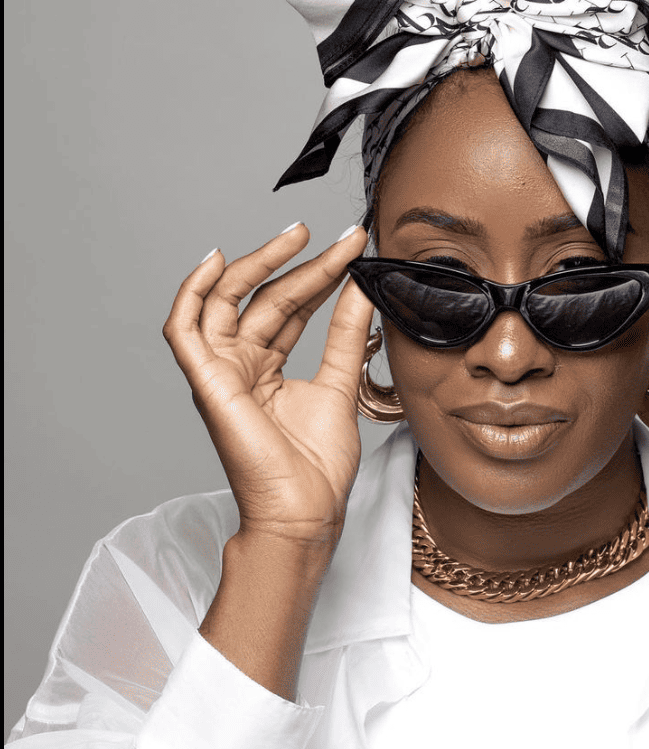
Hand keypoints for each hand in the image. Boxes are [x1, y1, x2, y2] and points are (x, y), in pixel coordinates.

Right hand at [162, 224, 372, 547]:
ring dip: (258, 263)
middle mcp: (240, 365)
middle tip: (336, 236)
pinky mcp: (206, 383)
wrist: (305, 512)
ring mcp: (220, 373)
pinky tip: (217, 260)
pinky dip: (193, 293)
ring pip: (228, 302)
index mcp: (267, 368)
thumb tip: (363, 286)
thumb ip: (347, 333)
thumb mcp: (341, 384)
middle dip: (300, 262)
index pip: (290, 307)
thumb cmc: (317, 467)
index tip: (354, 247)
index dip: (321, 274)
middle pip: (265, 298)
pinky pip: (185, 329)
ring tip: (298, 236)